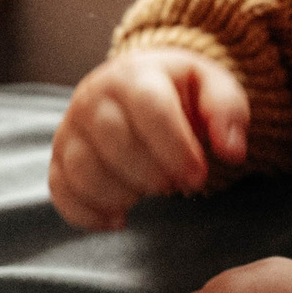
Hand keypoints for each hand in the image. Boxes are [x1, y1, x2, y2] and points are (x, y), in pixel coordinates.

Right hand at [50, 47, 250, 229]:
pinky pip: (60, 189)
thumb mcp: (213, 87)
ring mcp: (71, 126)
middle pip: (113, 141)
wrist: (138, 84)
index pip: (149, 108)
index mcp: (135, 74)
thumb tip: (232, 151)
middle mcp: (93, 96)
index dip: (176, 149)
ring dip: (121, 195)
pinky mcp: (60, 155)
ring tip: (148, 192)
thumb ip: (228, 112)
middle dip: (151, 175)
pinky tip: (119, 218)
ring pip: (83, 169)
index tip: (198, 178)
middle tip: (175, 185)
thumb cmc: (181, 92)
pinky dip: (87, 213)